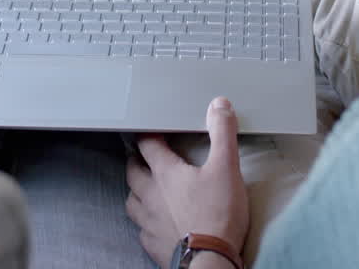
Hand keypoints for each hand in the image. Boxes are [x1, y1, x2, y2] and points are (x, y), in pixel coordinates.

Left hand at [125, 98, 248, 265]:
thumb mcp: (227, 168)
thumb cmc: (217, 215)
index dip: (148, 135)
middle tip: (143, 157)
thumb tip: (219, 105)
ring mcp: (148, 221)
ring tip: (145, 189)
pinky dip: (145, 222)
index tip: (150, 130)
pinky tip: (154, 223)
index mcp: (165, 173)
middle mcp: (150, 195)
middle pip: (133, 172)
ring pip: (132, 201)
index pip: (148, 145)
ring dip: (136, 192)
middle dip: (137, 162)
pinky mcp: (153, 243)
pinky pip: (141, 229)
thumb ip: (222, 134)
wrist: (209, 261)